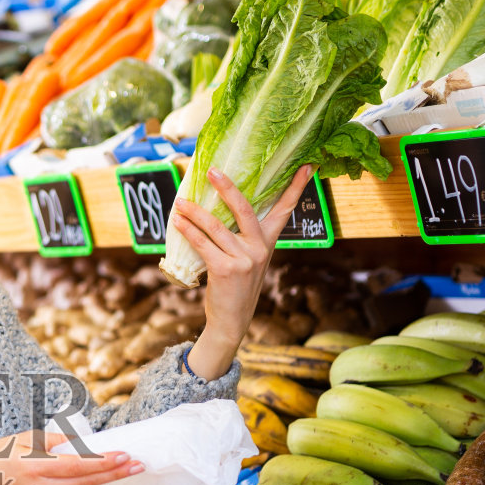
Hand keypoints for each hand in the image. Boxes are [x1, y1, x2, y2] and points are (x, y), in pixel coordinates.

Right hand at [0, 429, 142, 484]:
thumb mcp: (21, 439)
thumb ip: (51, 440)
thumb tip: (78, 442)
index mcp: (36, 468)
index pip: (77, 465)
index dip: (102, 462)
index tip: (124, 455)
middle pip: (86, 482)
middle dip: (115, 473)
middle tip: (139, 465)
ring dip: (106, 479)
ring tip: (129, 468)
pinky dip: (89, 483)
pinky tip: (104, 476)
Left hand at [172, 165, 314, 378]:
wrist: (232, 319)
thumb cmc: (236, 285)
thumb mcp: (249, 259)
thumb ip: (244, 238)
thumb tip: (219, 209)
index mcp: (268, 242)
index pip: (285, 210)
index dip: (296, 187)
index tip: (307, 165)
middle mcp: (260, 248)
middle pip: (245, 209)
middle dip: (228, 188)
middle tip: (212, 171)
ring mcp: (244, 259)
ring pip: (215, 227)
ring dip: (194, 213)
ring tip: (179, 202)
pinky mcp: (225, 270)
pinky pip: (203, 244)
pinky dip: (188, 232)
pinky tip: (177, 223)